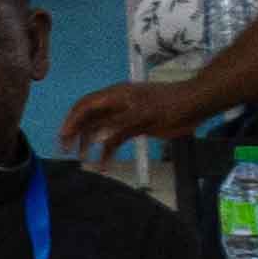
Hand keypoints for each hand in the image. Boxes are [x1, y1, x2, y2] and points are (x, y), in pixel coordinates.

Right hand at [54, 78, 199, 158]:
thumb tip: (96, 139)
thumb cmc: (169, 106)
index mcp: (115, 96)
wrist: (194, 104)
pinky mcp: (135, 125)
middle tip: (67, 151)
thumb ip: (119, 127)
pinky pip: (115, 137)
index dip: (71, 121)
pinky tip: (105, 163)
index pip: (85, 106)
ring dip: (90, 142)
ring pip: (100, 128)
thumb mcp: (143, 116)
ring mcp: (125, 114)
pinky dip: (108, 149)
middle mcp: (116, 104)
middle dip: (76, 133)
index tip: (63, 138)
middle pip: (88, 117)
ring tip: (83, 159)